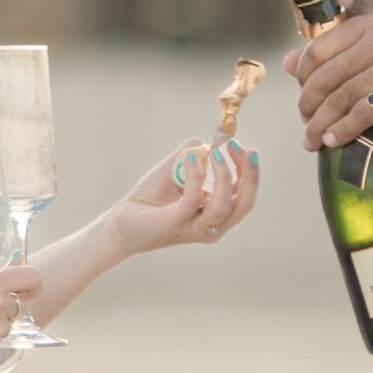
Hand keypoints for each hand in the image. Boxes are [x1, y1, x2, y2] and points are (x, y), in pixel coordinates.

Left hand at [108, 140, 260, 255]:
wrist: (123, 220)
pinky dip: (195, 176)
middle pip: (244, 205)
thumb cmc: (152, 197)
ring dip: (224, 176)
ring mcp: (195, 229)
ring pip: (223, 207)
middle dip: (250, 176)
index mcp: (217, 213)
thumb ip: (195, 153)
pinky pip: (192, 201)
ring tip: (217, 152)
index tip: (239, 145)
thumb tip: (209, 143)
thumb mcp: (177, 168)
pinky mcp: (175, 224)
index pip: (243, 193)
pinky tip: (191, 158)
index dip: (247, 169)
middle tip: (247, 150)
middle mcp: (212, 226)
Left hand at [291, 11, 372, 152]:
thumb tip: (287, 62)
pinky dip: (343, 131)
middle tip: (306, 130)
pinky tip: (335, 142)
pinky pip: (360, 113)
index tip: (304, 106)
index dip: (302, 82)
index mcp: (368, 25)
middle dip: (309, 109)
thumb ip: (333, 61)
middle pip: (325, 77)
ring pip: (339, 97)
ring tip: (314, 142)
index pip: (316, 52)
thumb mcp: (371, 65)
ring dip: (321, 125)